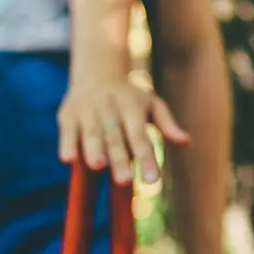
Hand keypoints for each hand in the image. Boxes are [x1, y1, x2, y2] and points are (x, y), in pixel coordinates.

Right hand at [58, 73, 188, 184]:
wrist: (96, 72)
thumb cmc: (129, 97)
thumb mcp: (152, 104)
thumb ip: (167, 123)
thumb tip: (186, 141)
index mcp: (132, 106)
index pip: (140, 136)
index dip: (145, 158)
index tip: (151, 180)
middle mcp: (109, 108)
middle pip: (115, 138)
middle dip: (119, 159)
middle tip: (124, 181)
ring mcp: (87, 111)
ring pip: (91, 134)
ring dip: (93, 150)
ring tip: (97, 167)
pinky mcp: (68, 115)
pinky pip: (67, 132)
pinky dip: (67, 144)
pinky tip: (68, 159)